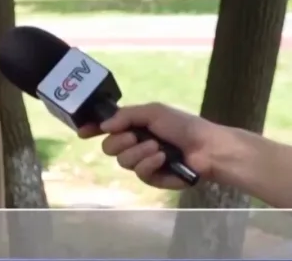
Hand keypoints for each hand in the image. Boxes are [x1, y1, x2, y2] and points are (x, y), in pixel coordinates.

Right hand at [78, 102, 226, 189]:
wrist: (208, 147)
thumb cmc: (183, 125)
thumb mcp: (153, 112)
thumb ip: (126, 116)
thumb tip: (104, 125)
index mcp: (135, 126)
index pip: (107, 129)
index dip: (93, 130)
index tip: (82, 132)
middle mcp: (136, 144)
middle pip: (109, 148)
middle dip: (119, 141)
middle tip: (134, 136)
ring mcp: (145, 162)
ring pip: (123, 162)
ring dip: (138, 153)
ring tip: (158, 148)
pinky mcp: (155, 179)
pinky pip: (140, 174)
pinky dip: (149, 164)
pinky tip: (162, 159)